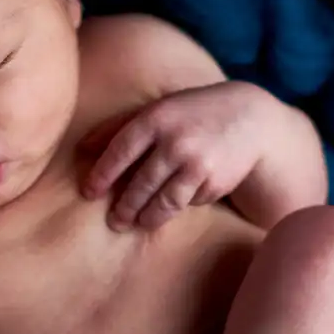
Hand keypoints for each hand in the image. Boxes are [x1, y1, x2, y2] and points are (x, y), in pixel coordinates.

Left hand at [83, 81, 273, 230]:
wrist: (251, 119)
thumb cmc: (193, 113)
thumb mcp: (159, 110)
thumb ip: (120, 126)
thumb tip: (82, 148)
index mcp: (157, 118)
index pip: (121, 150)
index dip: (102, 174)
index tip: (89, 192)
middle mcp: (176, 142)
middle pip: (141, 184)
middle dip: (125, 206)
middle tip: (114, 220)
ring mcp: (198, 165)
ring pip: (164, 202)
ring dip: (148, 217)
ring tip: (138, 223)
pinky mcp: (215, 183)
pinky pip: (189, 201)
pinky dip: (180, 204)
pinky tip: (176, 203)